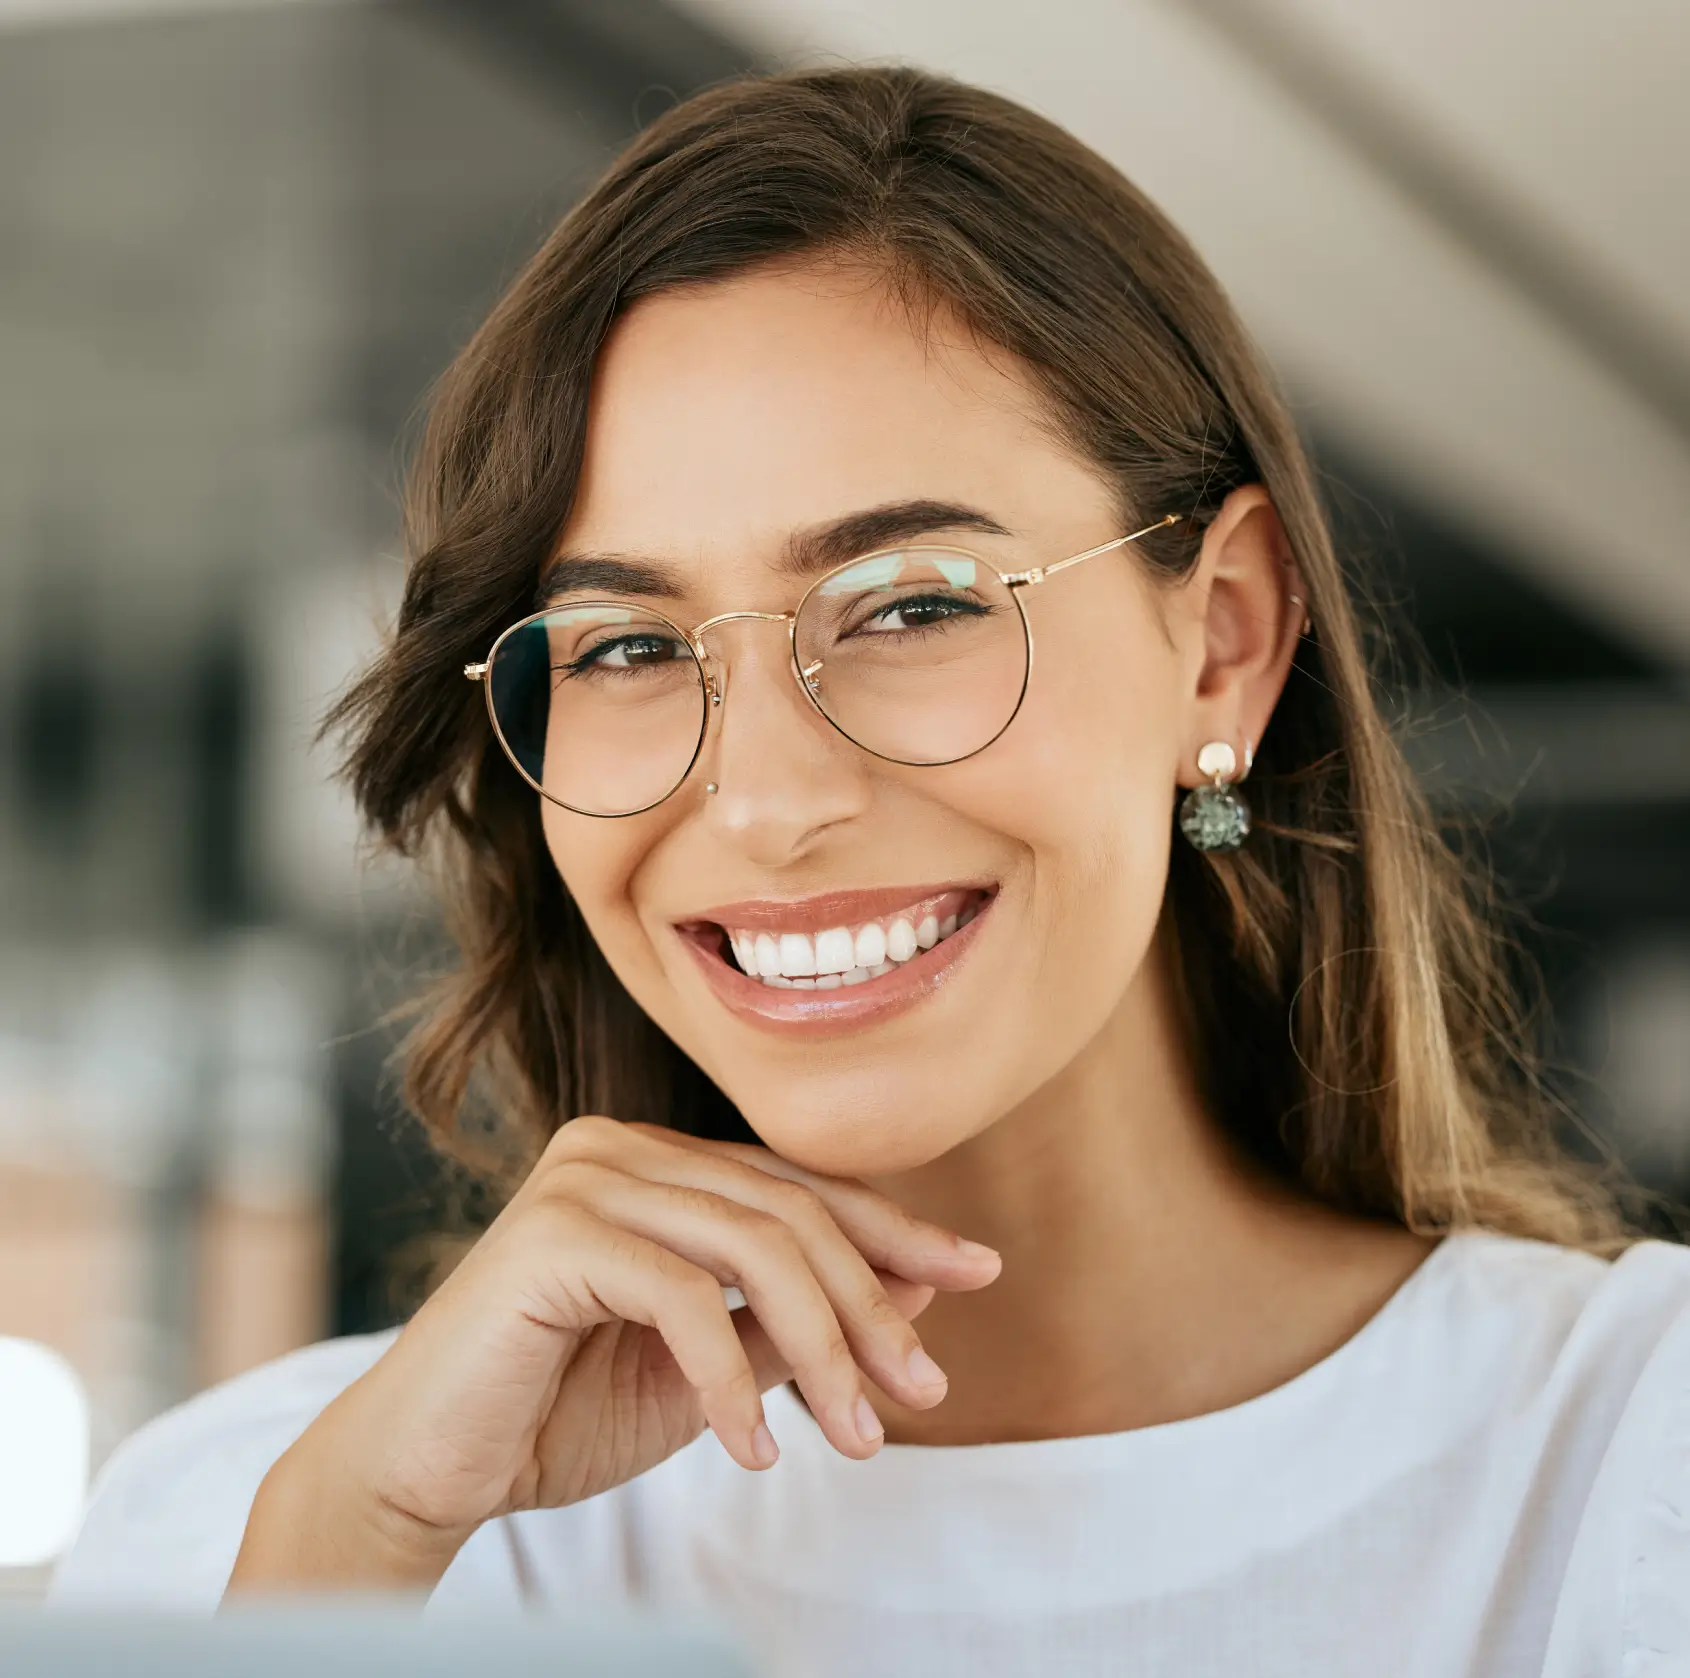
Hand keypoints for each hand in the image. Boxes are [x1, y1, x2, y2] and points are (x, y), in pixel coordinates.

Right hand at [229, 1117, 1000, 1592]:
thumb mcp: (708, 1367)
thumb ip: (792, 1320)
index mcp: (656, 1162)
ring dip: (823, 1349)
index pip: (799, 1185)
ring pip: (754, 1247)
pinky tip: (758, 1451)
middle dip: (870, 1305)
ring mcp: (585, 1178)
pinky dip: (733, 1379)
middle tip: (923, 1390)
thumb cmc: (557, 1413)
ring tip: (860, 1437)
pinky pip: (685, 1297)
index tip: (976, 1273)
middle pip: (790, 1211)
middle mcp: (621, 1147)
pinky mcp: (553, 1233)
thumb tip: (918, 1286)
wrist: (424, 1469)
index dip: (893, 1229)